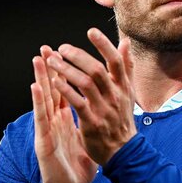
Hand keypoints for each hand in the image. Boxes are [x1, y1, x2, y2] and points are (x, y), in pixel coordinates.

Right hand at [32, 45, 97, 182]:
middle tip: (46, 47)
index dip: (63, 72)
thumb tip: (94, 106)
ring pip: (43, 99)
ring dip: (40, 78)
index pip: (63, 90)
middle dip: (49, 68)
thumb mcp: (85, 137)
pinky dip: (38, 102)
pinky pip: (41, 119)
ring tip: (37, 59)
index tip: (62, 52)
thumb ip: (87, 118)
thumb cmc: (75, 165)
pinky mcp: (43, 141)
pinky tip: (34, 87)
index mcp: (64, 119)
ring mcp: (47, 130)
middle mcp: (54, 121)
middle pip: (51, 90)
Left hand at [46, 28, 136, 165]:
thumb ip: (126, 67)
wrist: (124, 151)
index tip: (90, 31)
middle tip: (62, 48)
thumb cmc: (123, 119)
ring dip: (67, 70)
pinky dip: (66, 90)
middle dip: (78, 56)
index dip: (104, 45)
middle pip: (97, 70)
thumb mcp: (128, 92)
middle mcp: (115, 96)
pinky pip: (78, 103)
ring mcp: (104, 110)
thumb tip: (125, 42)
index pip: (116, 61)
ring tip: (52, 61)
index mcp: (123, 87)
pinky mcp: (92, 123)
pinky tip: (55, 81)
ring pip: (85, 84)